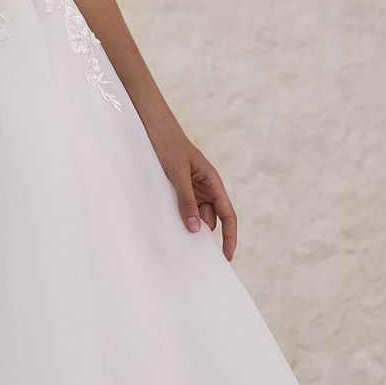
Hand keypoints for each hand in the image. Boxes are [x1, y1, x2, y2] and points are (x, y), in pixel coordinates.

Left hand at [151, 128, 236, 257]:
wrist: (155, 128)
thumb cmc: (170, 146)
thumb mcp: (178, 174)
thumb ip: (186, 200)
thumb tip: (194, 228)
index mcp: (213, 182)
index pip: (228, 215)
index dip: (230, 236)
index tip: (227, 256)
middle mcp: (206, 188)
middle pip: (212, 219)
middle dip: (204, 235)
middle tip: (193, 253)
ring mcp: (193, 189)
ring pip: (196, 215)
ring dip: (189, 225)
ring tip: (177, 237)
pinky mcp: (179, 189)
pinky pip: (183, 208)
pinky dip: (179, 217)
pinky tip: (170, 225)